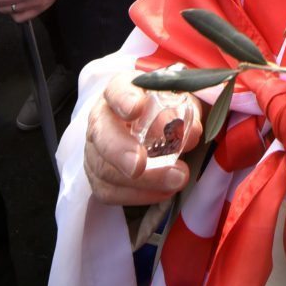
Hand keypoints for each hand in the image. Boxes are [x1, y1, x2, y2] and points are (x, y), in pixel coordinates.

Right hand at [84, 72, 203, 204]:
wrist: (151, 128)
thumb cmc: (165, 109)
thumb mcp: (180, 103)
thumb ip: (186, 113)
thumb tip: (190, 134)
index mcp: (121, 90)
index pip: (117, 89)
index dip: (124, 99)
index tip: (137, 108)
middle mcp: (102, 117)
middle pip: (100, 132)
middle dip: (119, 150)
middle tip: (139, 165)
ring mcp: (95, 149)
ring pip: (103, 168)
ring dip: (141, 180)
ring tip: (176, 179)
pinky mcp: (98, 176)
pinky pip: (109, 191)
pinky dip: (138, 195)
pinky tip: (164, 191)